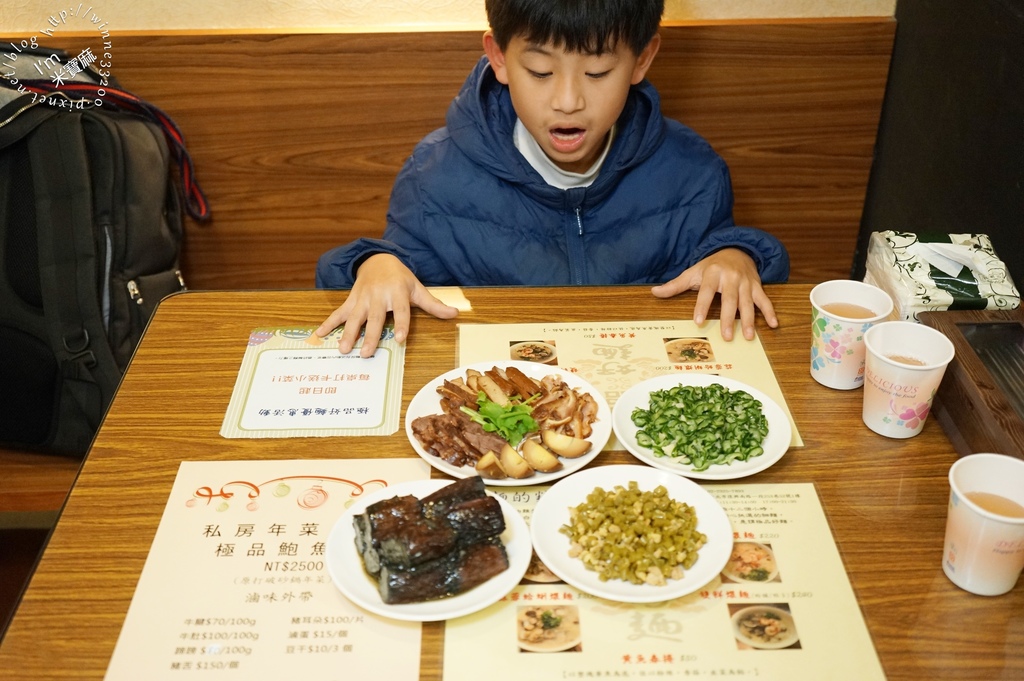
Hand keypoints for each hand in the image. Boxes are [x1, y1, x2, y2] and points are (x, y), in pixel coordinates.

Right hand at [315, 254, 458, 355]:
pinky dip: (329, 323)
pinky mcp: (351, 300)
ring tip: (342, 349)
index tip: (399, 339)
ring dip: (348, 333)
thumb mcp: (417, 288)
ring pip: (355, 317)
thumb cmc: (400, 278)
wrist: (378, 259)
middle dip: (370, 335)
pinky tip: (319, 334)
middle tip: (366, 354)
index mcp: (397, 293)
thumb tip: (455, 314)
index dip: (401, 325)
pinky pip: (339, 313)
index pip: (401, 311)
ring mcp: (362, 298)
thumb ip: (434, 304)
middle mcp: (379, 296)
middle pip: (375, 318)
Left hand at [651, 248, 778, 340]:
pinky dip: (770, 312)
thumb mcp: (693, 272)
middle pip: (730, 299)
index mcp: (712, 273)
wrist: (735, 250)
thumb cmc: (711, 266)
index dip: (702, 306)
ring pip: (748, 302)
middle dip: (729, 318)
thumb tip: (654, 292)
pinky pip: (764, 300)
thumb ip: (675, 285)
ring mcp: (746, 282)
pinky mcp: (757, 286)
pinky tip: (773, 324)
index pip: (706, 291)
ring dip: (750, 320)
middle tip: (727, 336)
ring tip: (748, 336)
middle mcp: (731, 277)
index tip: (698, 322)